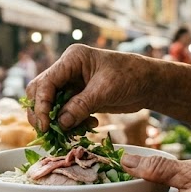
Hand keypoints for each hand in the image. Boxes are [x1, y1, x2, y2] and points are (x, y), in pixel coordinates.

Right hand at [25, 44, 156, 132]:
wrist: (150, 83)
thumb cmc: (131, 77)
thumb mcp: (105, 90)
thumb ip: (81, 106)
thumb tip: (60, 123)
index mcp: (72, 59)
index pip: (45, 82)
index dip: (41, 105)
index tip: (45, 125)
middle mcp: (67, 70)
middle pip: (40, 92)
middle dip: (42, 113)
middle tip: (48, 132)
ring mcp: (72, 84)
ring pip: (51, 105)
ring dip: (58, 121)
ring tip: (72, 131)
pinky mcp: (79, 98)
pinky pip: (65, 113)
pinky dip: (71, 123)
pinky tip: (90, 125)